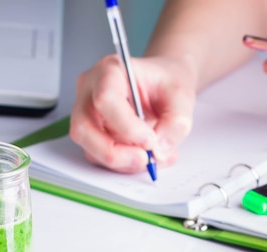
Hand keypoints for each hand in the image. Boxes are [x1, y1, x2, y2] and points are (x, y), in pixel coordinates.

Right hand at [69, 54, 196, 172]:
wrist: (163, 85)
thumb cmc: (166, 81)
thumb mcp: (182, 96)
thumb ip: (176, 122)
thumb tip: (159, 150)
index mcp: (109, 71)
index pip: (105, 100)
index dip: (127, 126)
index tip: (151, 141)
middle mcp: (90, 92)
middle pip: (83, 129)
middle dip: (115, 153)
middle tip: (145, 160)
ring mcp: (87, 115)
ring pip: (90, 149)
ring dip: (123, 162)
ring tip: (154, 157)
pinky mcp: (92, 135)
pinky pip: (99, 158)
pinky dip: (124, 164)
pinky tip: (145, 155)